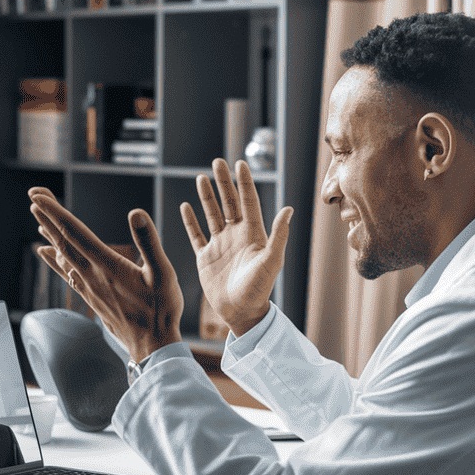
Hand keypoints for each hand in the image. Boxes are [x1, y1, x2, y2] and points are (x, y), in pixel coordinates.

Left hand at [28, 187, 183, 361]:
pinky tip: (47, 255)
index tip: (37, 196)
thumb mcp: (163, 272)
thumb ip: (149, 242)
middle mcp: (92, 276)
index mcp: (107, 265)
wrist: (152, 344)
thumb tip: (136, 213)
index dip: (55, 212)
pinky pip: (67, 275)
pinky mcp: (92, 298)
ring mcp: (90, 288)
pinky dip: (54, 261)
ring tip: (38, 221)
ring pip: (63, 258)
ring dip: (50, 237)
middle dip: (48, 218)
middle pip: (63, 241)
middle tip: (34, 197)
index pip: (74, 232)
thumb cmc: (161, 309)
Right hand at [181, 159, 292, 336]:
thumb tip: (289, 209)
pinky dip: (191, 221)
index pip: (248, 202)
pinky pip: (196, 234)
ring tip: (201, 178)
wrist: (241, 312)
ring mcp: (220, 245)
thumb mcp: (271, 261)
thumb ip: (278, 235)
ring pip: (212, 214)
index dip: (244, 183)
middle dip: (223, 183)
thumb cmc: (259, 289)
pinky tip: (186, 206)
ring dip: (207, 197)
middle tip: (217, 162)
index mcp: (253, 234)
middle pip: (229, 203)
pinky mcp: (206, 257)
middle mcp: (236, 236)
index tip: (240, 163)